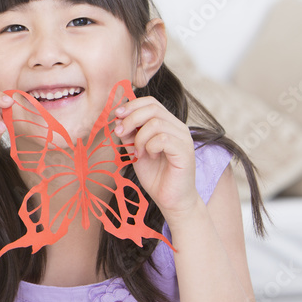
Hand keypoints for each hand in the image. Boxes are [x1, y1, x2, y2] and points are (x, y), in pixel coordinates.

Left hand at [114, 96, 198, 216]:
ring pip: (155, 123)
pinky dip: (149, 146)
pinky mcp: (185, 151)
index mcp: (168, 124)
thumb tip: (118, 118)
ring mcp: (184, 138)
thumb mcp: (136, 150)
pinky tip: (148, 156)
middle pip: (152, 108)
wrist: (170, 199)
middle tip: (119, 133)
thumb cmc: (155, 175)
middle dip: (130, 118)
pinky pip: (162, 138)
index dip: (131, 105)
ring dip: (139, 137)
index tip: (116, 115)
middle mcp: (178, 127)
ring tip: (138, 152)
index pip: (151, 102)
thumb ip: (130, 134)